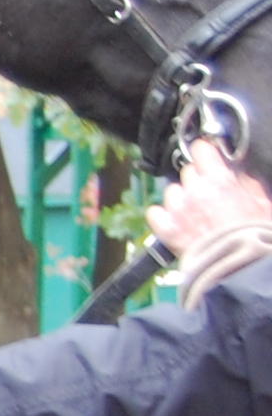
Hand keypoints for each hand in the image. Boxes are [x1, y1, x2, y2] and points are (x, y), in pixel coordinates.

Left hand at [145, 137, 271, 250]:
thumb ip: (247, 183)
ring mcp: (177, 209)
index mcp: (219, 181)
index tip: (207, 156)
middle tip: (210, 194)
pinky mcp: (166, 228)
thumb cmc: (254, 237)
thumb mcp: (262, 203)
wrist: (240, 265)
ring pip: (171, 191)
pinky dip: (163, 216)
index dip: (204, 152)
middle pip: (187, 172)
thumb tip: (239, 172)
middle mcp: (194, 191)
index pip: (201, 149)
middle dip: (197, 180)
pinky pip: (155, 212)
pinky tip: (176, 222)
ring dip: (181, 198)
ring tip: (196, 213)